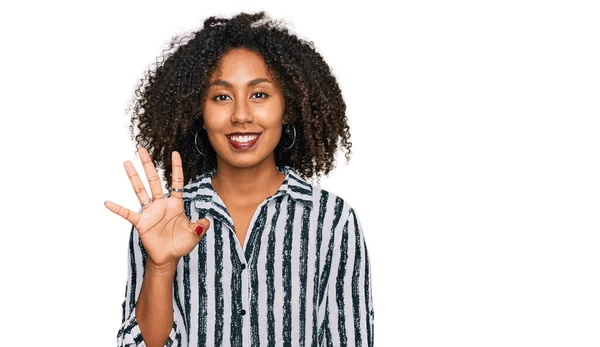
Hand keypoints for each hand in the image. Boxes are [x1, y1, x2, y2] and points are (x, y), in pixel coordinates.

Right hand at [104, 147, 209, 267]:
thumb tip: (206, 221)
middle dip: (148, 165)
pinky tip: (108, 202)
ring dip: (133, 177)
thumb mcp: (195, 233)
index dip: (176, 168)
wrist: (168, 258)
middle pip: (154, 180)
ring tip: (127, 163)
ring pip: (140, 190)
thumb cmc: (181, 244)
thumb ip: (201, 225)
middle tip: (142, 149)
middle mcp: (161, 204)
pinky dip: (118, 209)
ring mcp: (150, 212)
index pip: (176, 182)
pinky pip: (128, 214)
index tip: (174, 153)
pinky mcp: (141, 222)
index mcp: (175, 204)